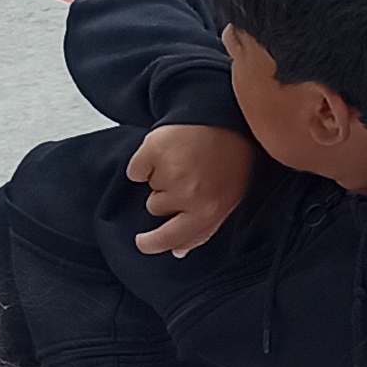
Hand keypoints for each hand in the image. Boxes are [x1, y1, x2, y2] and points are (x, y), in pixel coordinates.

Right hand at [125, 122, 253, 256]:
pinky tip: (168, 151)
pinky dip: (146, 162)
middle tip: (182, 179)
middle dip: (166, 199)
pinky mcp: (151, 153)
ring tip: (182, 161)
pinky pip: (136, 170)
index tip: (144, 244)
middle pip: (157, 210)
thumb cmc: (230, 157)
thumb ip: (203, 228)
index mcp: (209, 210)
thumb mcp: (228, 198)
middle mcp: (188, 196)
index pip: (173, 238)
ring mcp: (168, 173)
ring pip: (149, 190)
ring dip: (161, 178)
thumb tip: (177, 252)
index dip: (155, 243)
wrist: (223, 115)